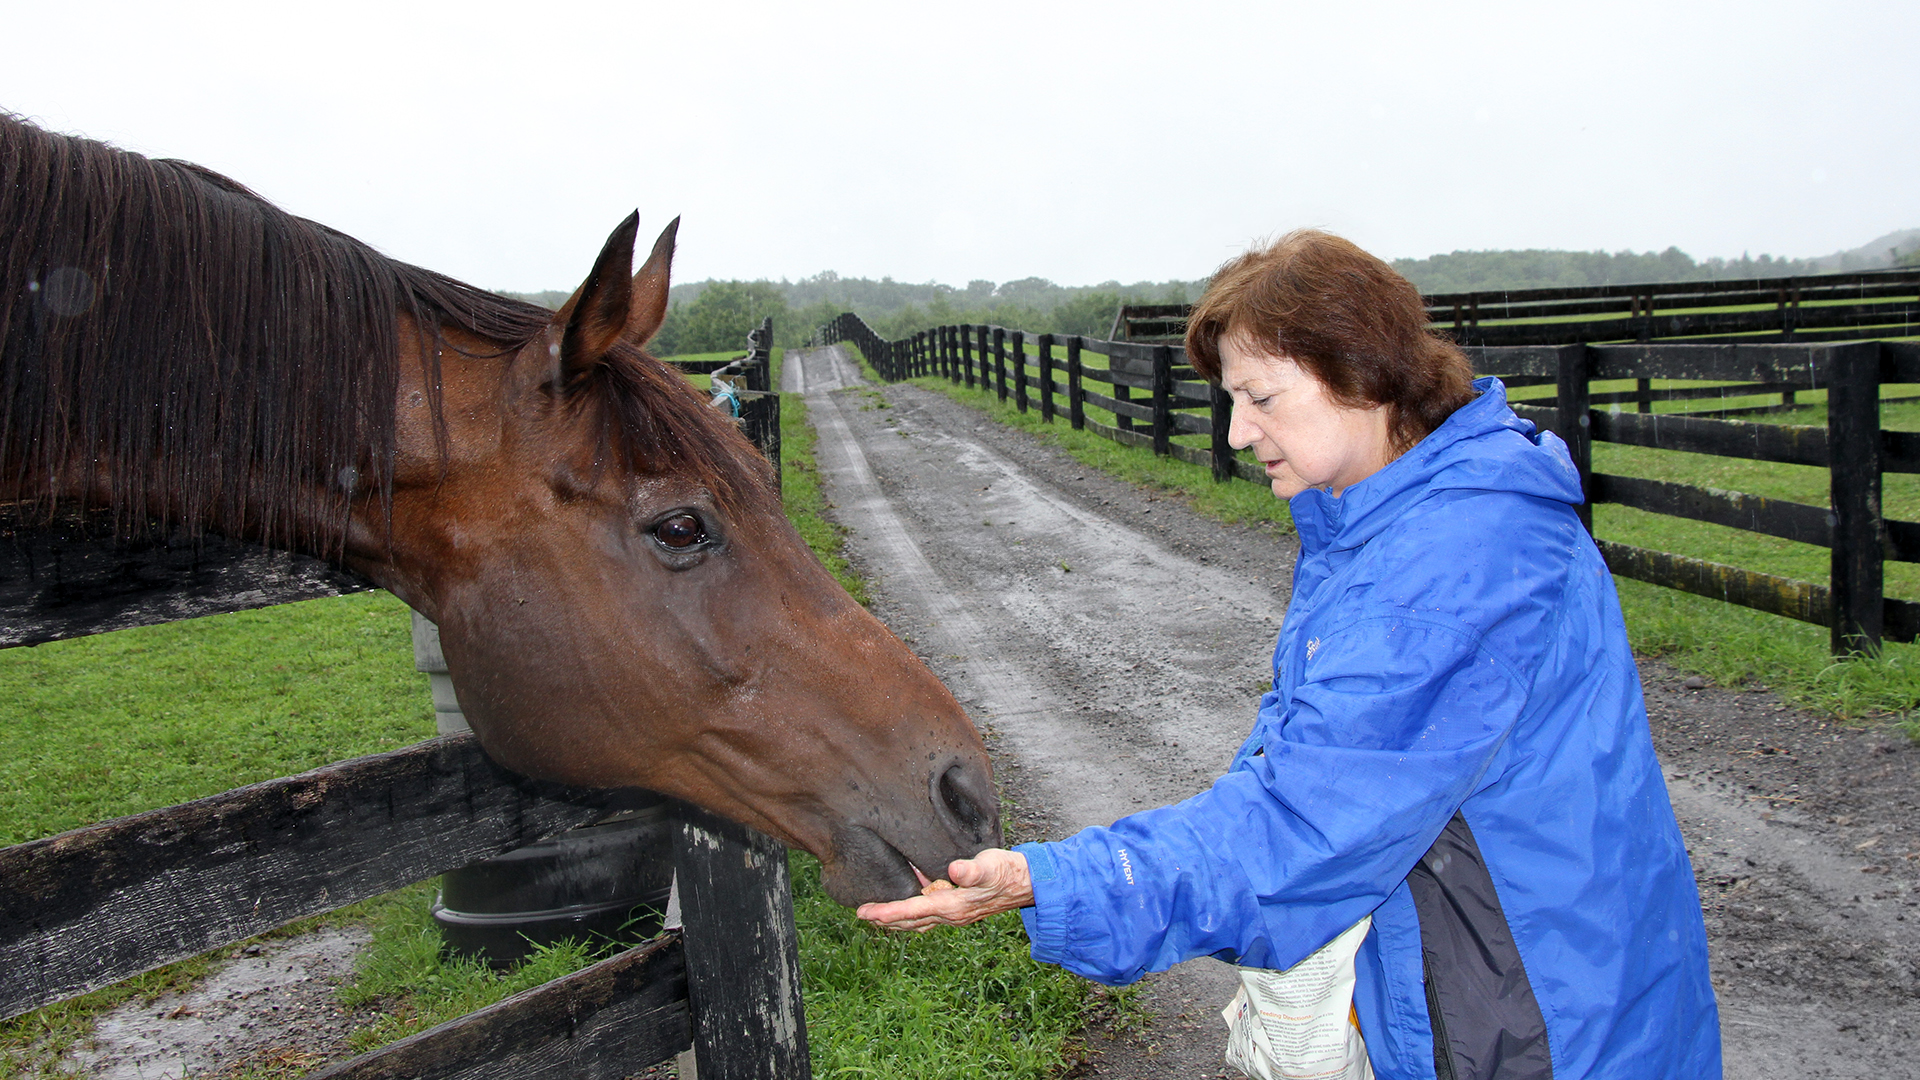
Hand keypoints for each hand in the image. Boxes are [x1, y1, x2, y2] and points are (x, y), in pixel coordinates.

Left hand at [855, 848, 1033, 931]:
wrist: (1028, 883)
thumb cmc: (1008, 872)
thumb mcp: (991, 866)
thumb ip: (972, 870)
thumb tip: (954, 871)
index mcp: (952, 906)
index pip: (912, 911)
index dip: (887, 912)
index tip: (866, 913)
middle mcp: (950, 914)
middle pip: (910, 920)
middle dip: (885, 919)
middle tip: (862, 915)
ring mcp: (955, 914)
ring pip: (918, 920)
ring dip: (897, 918)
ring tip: (878, 914)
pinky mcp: (960, 908)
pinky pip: (929, 913)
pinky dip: (913, 910)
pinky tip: (911, 897)